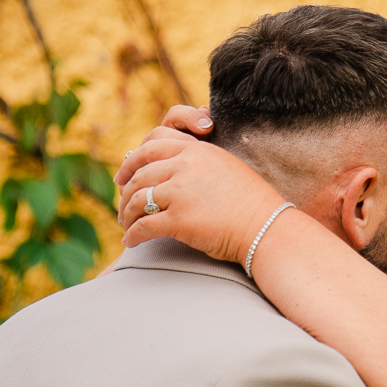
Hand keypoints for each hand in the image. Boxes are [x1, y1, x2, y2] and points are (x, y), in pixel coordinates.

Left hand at [116, 114, 289, 263]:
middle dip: (124, 188)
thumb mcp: (225, 168)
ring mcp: (180, 192)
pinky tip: (131, 243)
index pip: (153, 143)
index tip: (125, 173)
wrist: (266, 228)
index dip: (133, 159)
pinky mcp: (179, 219)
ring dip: (126, 214)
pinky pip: (143, 227)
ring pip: (136, 199)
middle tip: (120, 201)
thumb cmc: (251, 203)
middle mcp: (185, 165)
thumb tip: (175, 174)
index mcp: (197, 150)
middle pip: (140, 172)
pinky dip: (133, 236)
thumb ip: (198, 164)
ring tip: (126, 225)